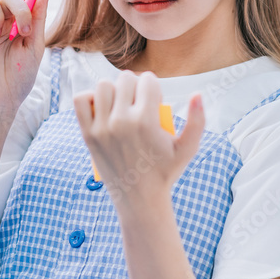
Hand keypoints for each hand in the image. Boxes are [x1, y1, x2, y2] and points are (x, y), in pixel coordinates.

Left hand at [73, 71, 205, 210]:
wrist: (139, 198)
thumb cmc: (165, 171)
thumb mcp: (188, 149)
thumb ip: (198, 120)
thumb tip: (198, 93)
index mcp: (146, 121)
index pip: (148, 81)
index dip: (154, 86)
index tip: (155, 99)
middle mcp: (121, 122)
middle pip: (126, 80)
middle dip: (135, 85)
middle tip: (139, 102)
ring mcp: (102, 128)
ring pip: (104, 86)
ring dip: (114, 90)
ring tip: (122, 103)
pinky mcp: (88, 135)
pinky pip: (81, 101)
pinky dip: (90, 98)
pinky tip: (102, 106)